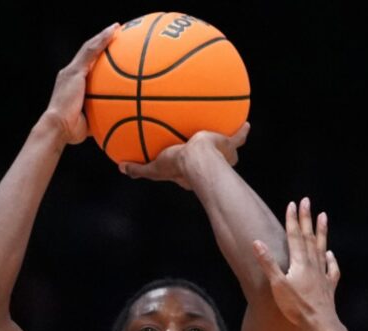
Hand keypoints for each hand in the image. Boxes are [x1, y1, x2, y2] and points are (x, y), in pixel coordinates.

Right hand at [43, 23, 119, 144]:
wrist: (58, 127)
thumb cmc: (73, 130)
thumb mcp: (91, 120)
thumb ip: (102, 115)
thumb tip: (120, 121)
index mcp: (74, 83)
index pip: (87, 65)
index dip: (98, 55)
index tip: (112, 50)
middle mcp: (71, 74)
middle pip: (88, 52)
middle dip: (101, 42)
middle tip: (117, 33)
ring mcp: (71, 72)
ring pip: (89, 48)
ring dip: (103, 36)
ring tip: (117, 27)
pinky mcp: (74, 72)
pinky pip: (91, 52)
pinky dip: (102, 41)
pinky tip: (114, 33)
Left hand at [119, 123, 250, 189]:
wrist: (199, 161)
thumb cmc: (178, 166)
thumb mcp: (154, 168)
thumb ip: (139, 169)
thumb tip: (121, 168)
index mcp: (190, 170)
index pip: (187, 165)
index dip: (185, 161)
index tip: (183, 156)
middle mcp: (209, 165)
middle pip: (209, 158)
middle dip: (209, 152)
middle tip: (206, 142)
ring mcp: (221, 156)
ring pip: (226, 148)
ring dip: (228, 142)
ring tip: (230, 130)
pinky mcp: (230, 146)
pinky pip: (238, 137)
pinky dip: (242, 131)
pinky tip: (246, 124)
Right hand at [253, 198, 339, 328]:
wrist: (320, 324)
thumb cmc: (296, 307)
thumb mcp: (277, 285)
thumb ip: (268, 263)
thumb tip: (256, 242)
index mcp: (299, 262)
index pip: (295, 236)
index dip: (292, 219)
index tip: (293, 204)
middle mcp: (313, 264)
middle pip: (309, 237)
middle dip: (306, 219)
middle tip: (307, 201)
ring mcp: (323, 274)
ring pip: (322, 248)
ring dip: (322, 232)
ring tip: (323, 217)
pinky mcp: (329, 286)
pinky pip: (331, 268)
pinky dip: (331, 259)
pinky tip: (330, 254)